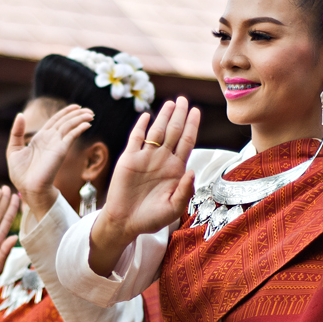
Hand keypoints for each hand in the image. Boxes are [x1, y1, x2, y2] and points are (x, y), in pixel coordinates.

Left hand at [7, 105, 93, 217]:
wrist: (28, 187)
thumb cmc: (20, 173)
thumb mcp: (14, 149)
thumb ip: (17, 132)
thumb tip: (20, 115)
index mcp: (40, 138)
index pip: (55, 120)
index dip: (65, 112)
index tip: (76, 106)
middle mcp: (50, 139)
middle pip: (66, 121)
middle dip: (77, 114)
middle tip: (88, 109)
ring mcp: (57, 144)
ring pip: (70, 126)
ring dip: (80, 119)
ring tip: (91, 114)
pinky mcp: (61, 150)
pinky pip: (72, 136)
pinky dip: (79, 129)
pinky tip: (86, 124)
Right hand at [95, 96, 199, 243]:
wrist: (125, 222)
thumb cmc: (151, 218)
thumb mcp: (173, 208)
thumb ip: (185, 191)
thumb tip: (191, 171)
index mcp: (175, 169)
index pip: (187, 142)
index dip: (192, 126)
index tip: (197, 111)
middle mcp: (162, 159)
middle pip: (174, 132)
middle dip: (180, 115)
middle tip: (183, 99)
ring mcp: (145, 157)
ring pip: (156, 131)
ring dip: (163, 116)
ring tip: (170, 103)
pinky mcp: (129, 159)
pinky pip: (136, 138)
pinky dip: (141, 126)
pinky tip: (146, 116)